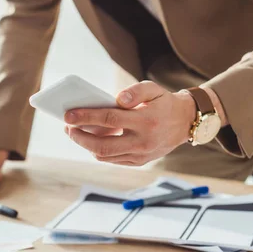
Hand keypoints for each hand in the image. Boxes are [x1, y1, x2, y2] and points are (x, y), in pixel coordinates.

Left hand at [63, 81, 195, 165]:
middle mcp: (143, 141)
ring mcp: (141, 155)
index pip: (110, 119)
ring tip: (75, 132)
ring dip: (86, 145)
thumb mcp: (153, 89)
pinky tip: (90, 139)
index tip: (68, 115)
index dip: (86, 117)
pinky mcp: (139, 162)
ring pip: (106, 156)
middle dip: (80, 137)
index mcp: (146, 120)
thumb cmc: (163, 102)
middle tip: (67, 128)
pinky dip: (98, 151)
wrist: (185, 123)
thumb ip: (135, 91)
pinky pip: (113, 160)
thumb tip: (118, 99)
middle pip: (103, 145)